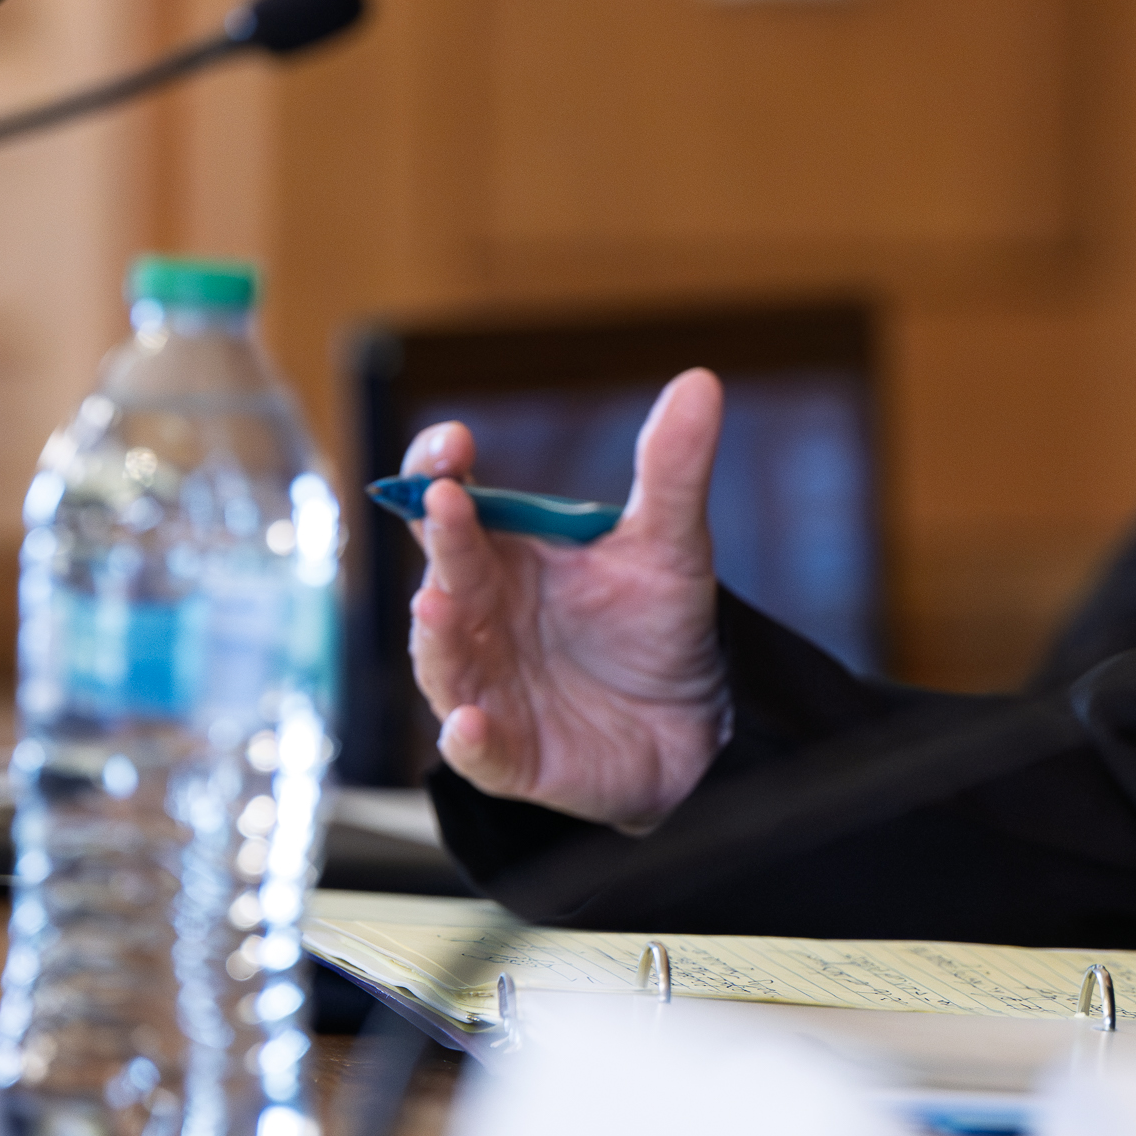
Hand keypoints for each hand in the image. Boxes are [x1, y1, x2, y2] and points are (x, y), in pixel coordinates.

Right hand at [404, 368, 731, 831]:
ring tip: (439, 605)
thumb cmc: (658, 625)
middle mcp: (482, 615)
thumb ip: (672, 468)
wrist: (698, 724)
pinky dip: (469, 739)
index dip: (436, 470)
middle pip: (445, 570)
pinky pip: (477, 749)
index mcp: (505, 554)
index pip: (449, 504)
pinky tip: (469, 724)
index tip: (452, 443)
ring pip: (444, 659)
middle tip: (443, 503)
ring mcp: (488, 684)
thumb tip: (699, 382)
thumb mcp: (671, 544)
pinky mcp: (510, 753)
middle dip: (442, 538)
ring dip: (438, 635)